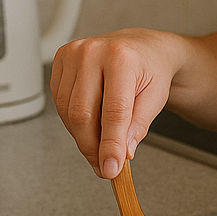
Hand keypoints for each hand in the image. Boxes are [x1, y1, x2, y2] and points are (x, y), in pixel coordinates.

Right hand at [50, 28, 183, 178]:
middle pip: (83, 114)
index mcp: (122, 58)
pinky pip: (59, 103)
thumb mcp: (156, 97)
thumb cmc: (151, 68)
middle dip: (92, 147)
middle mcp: (93, 52)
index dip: (110, 145)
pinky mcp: (60, 61)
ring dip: (82, 137)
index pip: (113, 111)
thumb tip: (122, 152)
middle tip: (104, 166)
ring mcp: (73, 54)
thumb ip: (139, 126)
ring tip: (101, 146)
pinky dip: (73, 121)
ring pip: (67, 112)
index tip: (111, 168)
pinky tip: (90, 123)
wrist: (143, 47)